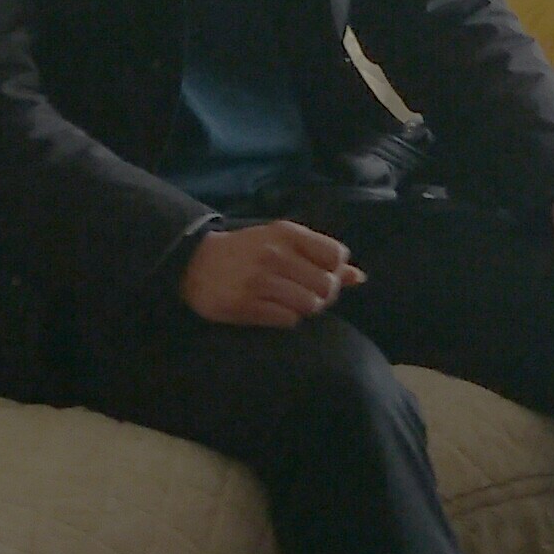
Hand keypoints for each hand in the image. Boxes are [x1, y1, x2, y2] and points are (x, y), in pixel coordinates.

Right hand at [181, 220, 359, 327]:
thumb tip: (358, 277)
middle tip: (306, 294)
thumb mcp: (282, 242)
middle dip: (322, 295)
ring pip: (310, 305)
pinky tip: (273, 309)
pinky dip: (286, 318)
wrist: (195, 263)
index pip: (336, 255)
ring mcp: (259, 281)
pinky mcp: (245, 305)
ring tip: (288, 302)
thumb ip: (319, 256)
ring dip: (304, 309)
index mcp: (286, 233)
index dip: (334, 270)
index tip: (319, 274)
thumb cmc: (247, 252)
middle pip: (326, 286)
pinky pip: (288, 320)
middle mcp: (274, 254)